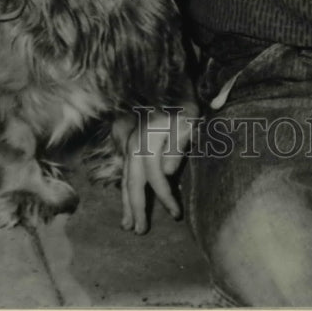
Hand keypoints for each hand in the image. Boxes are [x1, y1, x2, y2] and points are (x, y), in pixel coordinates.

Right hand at [116, 104, 198, 234]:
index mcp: (148, 140)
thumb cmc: (182, 101)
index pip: (155, 177)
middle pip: (133, 181)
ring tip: (126, 224)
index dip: (165, 197)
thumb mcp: (187, 120)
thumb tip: (168, 173)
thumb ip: (177, 145)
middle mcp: (135, 143)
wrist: (168, 79)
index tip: (176, 214)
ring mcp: (129, 142)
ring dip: (126, 201)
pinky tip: (125, 195)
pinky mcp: (129, 141)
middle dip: (136, 207)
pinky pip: (124, 169)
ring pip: (125, 177)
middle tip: (138, 231)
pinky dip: (124, 186)